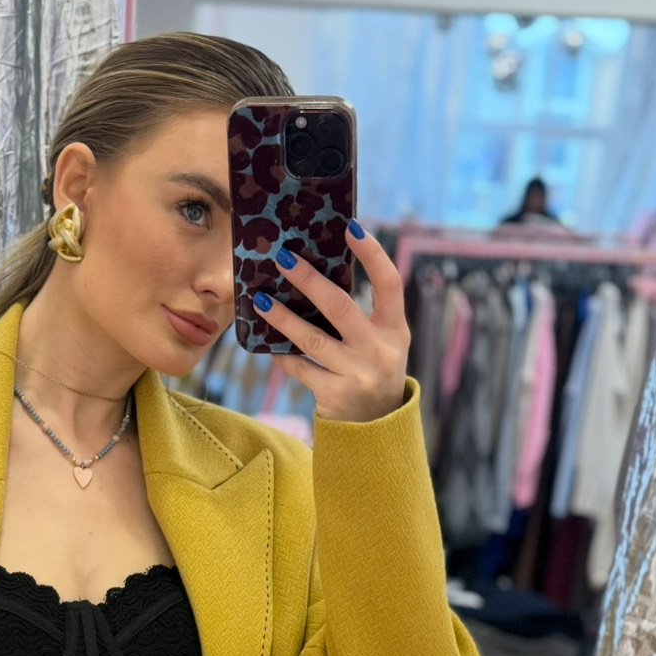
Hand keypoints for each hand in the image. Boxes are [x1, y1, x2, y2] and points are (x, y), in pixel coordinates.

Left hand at [252, 221, 409, 423]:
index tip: (351, 228)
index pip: (389, 283)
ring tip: (260, 299)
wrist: (377, 428)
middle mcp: (379, 350)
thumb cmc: (374, 371)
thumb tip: (320, 273)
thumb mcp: (382, 342)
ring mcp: (356, 374)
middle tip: (283, 258)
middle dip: (308, 280)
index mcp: (395, 330)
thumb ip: (363, 314)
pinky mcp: (334, 394)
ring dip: (282, 317)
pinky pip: (301, 368)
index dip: (372, 254)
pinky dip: (283, 356)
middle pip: (340, 306)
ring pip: (312, 339)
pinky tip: (268, 344)